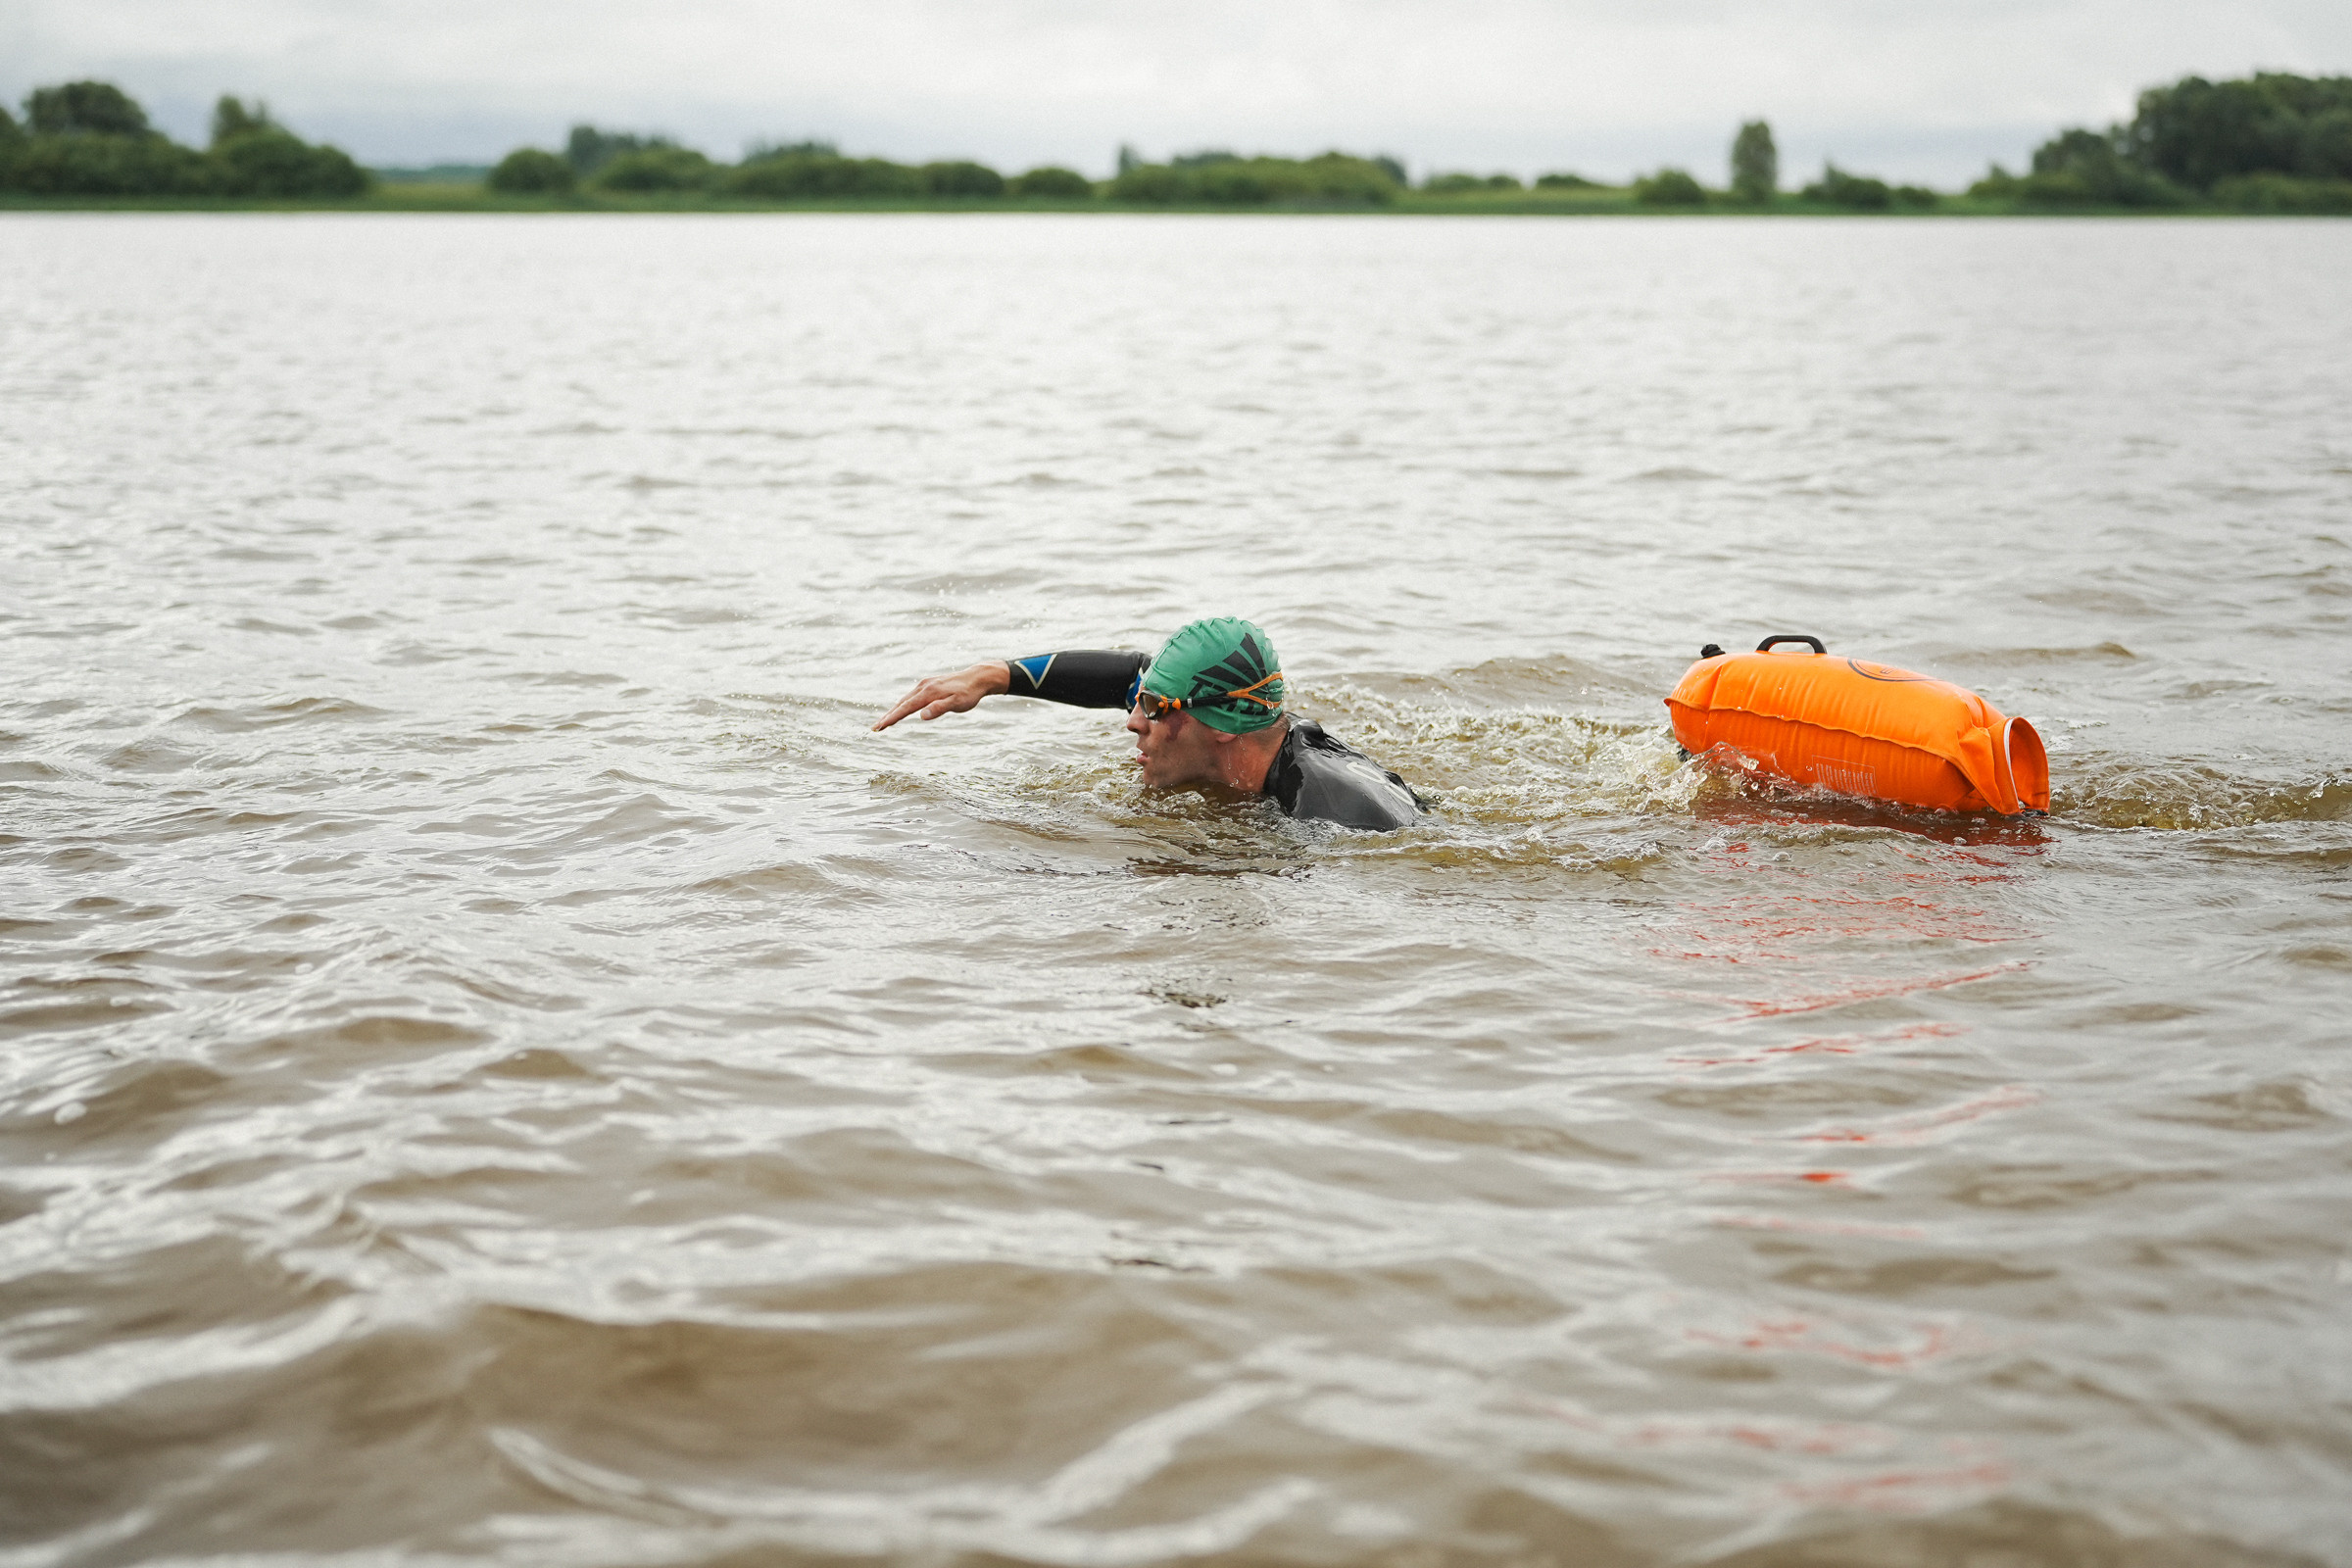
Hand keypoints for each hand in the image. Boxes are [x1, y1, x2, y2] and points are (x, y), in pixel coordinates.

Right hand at [871, 661, 1012, 731]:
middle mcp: (923, 686)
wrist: (977, 677)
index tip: (880, 727)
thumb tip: (922, 716)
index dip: (891, 718)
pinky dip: (902, 704)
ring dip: (893, 711)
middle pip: (901, 704)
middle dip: (887, 716)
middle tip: (875, 728)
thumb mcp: (957, 703)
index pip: (905, 708)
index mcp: (928, 693)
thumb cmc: (969, 693)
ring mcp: (925, 684)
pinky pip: (911, 696)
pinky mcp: (928, 684)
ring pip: (905, 699)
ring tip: (884, 722)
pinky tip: (901, 710)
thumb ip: (940, 709)